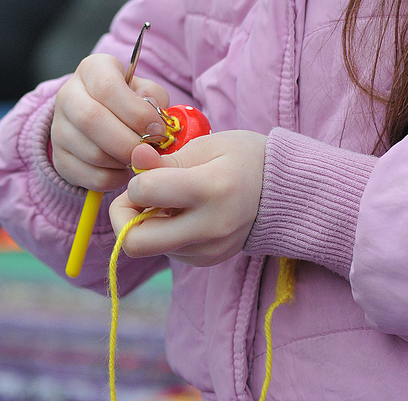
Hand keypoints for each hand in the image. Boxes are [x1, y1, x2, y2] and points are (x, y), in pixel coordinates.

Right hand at [51, 53, 169, 191]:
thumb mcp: (144, 88)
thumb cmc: (128, 99)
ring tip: (138, 158)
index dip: (136, 112)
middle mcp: (68, 94)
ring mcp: (58, 127)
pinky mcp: (59, 157)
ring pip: (91, 152)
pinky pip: (87, 176)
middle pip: (92, 120)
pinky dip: (112, 179)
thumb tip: (153, 119)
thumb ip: (153, 97)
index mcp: (92, 70)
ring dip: (122, 161)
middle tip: (149, 151)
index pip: (107, 87)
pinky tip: (123, 170)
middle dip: (128, 141)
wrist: (98, 114)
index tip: (157, 129)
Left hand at [109, 130, 266, 266]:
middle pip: (136, 242)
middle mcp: (209, 227)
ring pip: (148, 248)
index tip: (148, 170)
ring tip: (170, 199)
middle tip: (138, 197)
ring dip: (144, 224)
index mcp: (211, 188)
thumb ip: (166, 159)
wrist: (284, 191)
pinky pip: (167, 251)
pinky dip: (163, 232)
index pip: (145, 194)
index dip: (136, 181)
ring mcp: (208, 250)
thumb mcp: (207, 146)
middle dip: (124, 217)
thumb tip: (133, 159)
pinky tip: (184, 212)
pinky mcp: (206, 261)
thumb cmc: (243, 158)